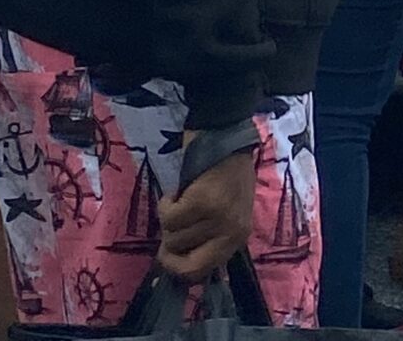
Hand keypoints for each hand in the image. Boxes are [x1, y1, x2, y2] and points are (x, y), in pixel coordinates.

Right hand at [157, 145, 254, 280]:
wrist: (225, 132)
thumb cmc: (225, 170)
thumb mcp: (228, 209)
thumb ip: (211, 235)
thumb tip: (180, 261)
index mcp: (238, 236)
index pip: (204, 271)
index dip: (180, 269)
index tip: (168, 256)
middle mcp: (231, 232)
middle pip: (188, 265)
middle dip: (169, 253)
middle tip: (167, 232)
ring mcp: (217, 218)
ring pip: (174, 238)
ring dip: (168, 220)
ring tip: (178, 201)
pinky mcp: (202, 201)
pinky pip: (168, 218)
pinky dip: (165, 205)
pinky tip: (175, 192)